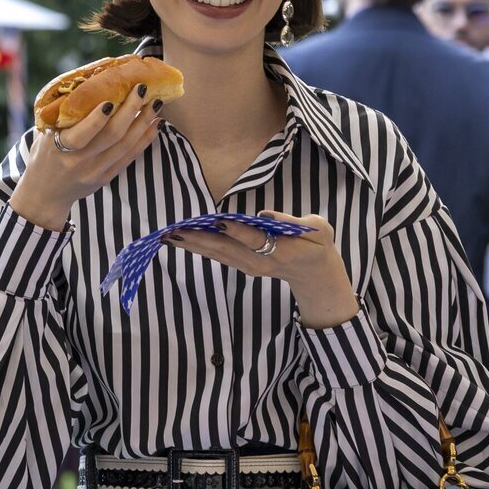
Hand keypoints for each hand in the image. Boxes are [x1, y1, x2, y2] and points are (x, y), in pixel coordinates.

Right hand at [9, 87, 164, 231]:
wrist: (45, 193)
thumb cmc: (44, 155)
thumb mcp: (45, 134)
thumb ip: (64, 113)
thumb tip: (91, 80)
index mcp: (58, 148)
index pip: (81, 135)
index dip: (97, 118)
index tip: (110, 99)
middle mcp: (78, 162)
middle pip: (111, 136)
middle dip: (130, 110)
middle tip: (142, 89)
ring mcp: (94, 172)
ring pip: (125, 146)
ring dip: (143, 122)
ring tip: (155, 103)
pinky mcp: (105, 178)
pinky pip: (129, 158)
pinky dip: (144, 140)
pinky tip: (154, 124)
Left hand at [167, 212, 358, 328]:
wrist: (315, 273)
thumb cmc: (317, 244)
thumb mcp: (318, 229)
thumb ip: (292, 222)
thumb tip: (264, 214)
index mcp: (281, 250)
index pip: (255, 239)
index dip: (236, 230)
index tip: (217, 220)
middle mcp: (260, 261)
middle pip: (227, 249)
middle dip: (199, 239)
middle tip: (174, 230)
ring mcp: (249, 266)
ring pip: (218, 254)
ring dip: (193, 245)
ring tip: (170, 235)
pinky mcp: (242, 267)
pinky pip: (218, 256)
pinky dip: (200, 247)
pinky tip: (183, 240)